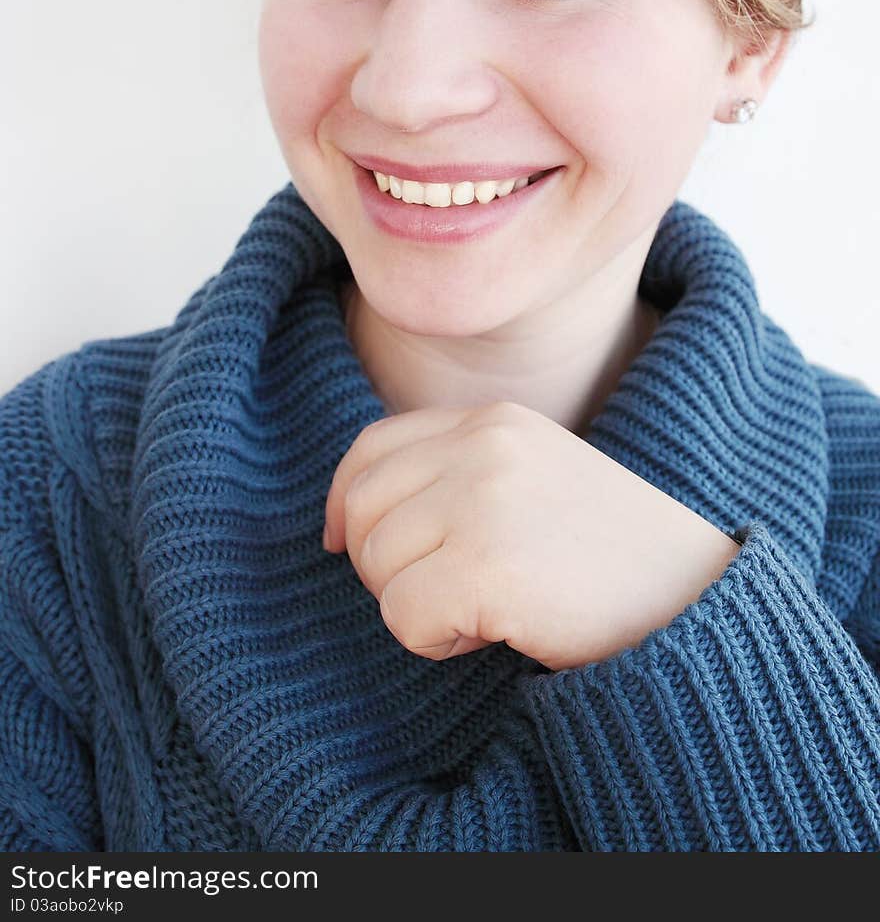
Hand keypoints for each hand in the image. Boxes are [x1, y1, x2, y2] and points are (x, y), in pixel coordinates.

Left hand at [323, 401, 739, 670]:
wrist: (695, 596)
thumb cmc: (610, 554)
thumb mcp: (533, 479)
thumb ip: (458, 475)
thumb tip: (352, 520)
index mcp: (494, 421)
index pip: (372, 448)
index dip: (345, 501)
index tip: (343, 543)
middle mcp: (483, 446)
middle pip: (363, 508)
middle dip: (380, 565)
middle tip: (440, 596)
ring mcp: (483, 501)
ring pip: (376, 564)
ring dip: (415, 605)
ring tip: (487, 608)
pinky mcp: (486, 566)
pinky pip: (403, 617)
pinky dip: (436, 641)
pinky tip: (496, 631)